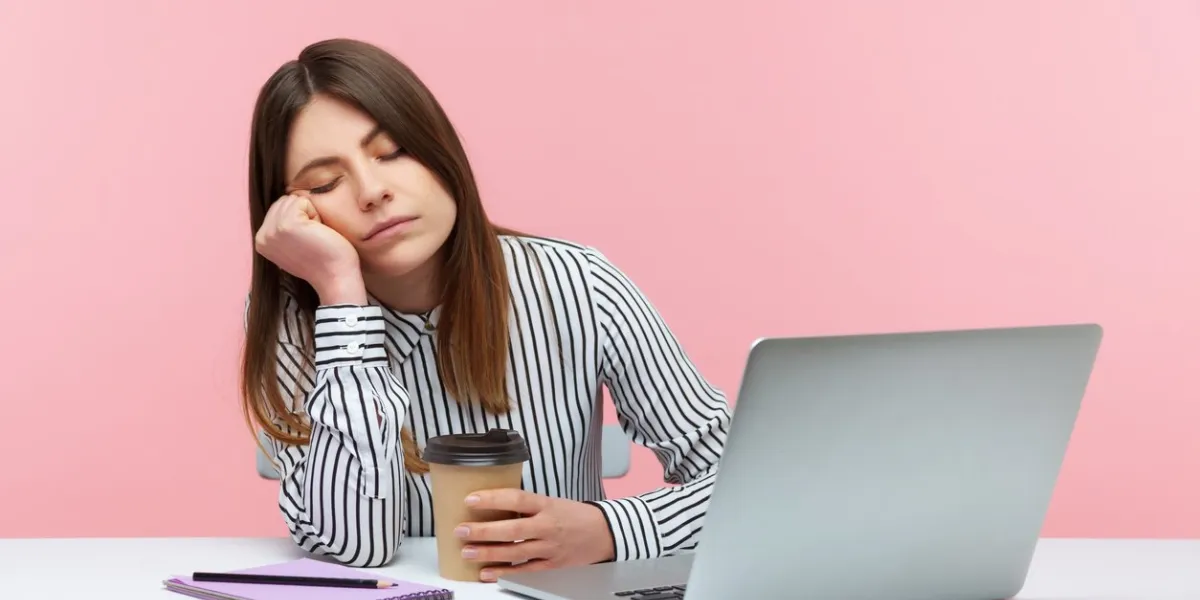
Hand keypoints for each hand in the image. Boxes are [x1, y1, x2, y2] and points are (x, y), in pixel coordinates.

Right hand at [254, 194, 364, 303]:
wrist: (335, 278)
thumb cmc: (322, 262)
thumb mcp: (291, 246)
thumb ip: (282, 229)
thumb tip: (285, 205)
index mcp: (261, 241)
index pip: (277, 209)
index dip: (298, 220)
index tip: (304, 243)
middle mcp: (262, 236)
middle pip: (284, 201)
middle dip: (303, 215)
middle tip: (312, 239)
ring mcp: (273, 230)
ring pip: (294, 200)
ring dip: (310, 215)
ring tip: (314, 236)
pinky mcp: (288, 224)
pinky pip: (304, 202)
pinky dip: (316, 215)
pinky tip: (319, 233)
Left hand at [455, 489, 615, 581]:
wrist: (603, 532)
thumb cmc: (574, 514)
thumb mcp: (551, 501)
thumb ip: (526, 505)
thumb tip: (492, 503)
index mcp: (546, 504)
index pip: (516, 499)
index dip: (493, 499)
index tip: (471, 500)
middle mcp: (547, 526)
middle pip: (512, 529)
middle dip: (484, 530)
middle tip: (462, 530)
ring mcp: (549, 547)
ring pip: (515, 551)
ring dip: (488, 553)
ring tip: (467, 552)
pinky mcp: (551, 564)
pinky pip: (524, 570)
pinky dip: (504, 572)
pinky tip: (487, 572)